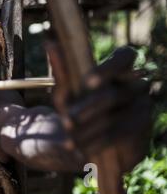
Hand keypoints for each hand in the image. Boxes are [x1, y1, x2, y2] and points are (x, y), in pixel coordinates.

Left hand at [51, 46, 152, 171]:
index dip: (108, 68)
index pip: (125, 56)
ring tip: (68, 139)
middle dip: (87, 109)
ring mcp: (143, 107)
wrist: (81, 142)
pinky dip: (96, 143)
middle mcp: (137, 84)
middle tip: (66, 120)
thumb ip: (61, 69)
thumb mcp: (64, 91)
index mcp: (120, 67)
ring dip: (87, 130)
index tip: (87, 82)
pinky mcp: (143, 131)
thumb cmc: (73, 108)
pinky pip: (119, 136)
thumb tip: (51, 43)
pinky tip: (80, 150)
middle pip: (114, 94)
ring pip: (115, 118)